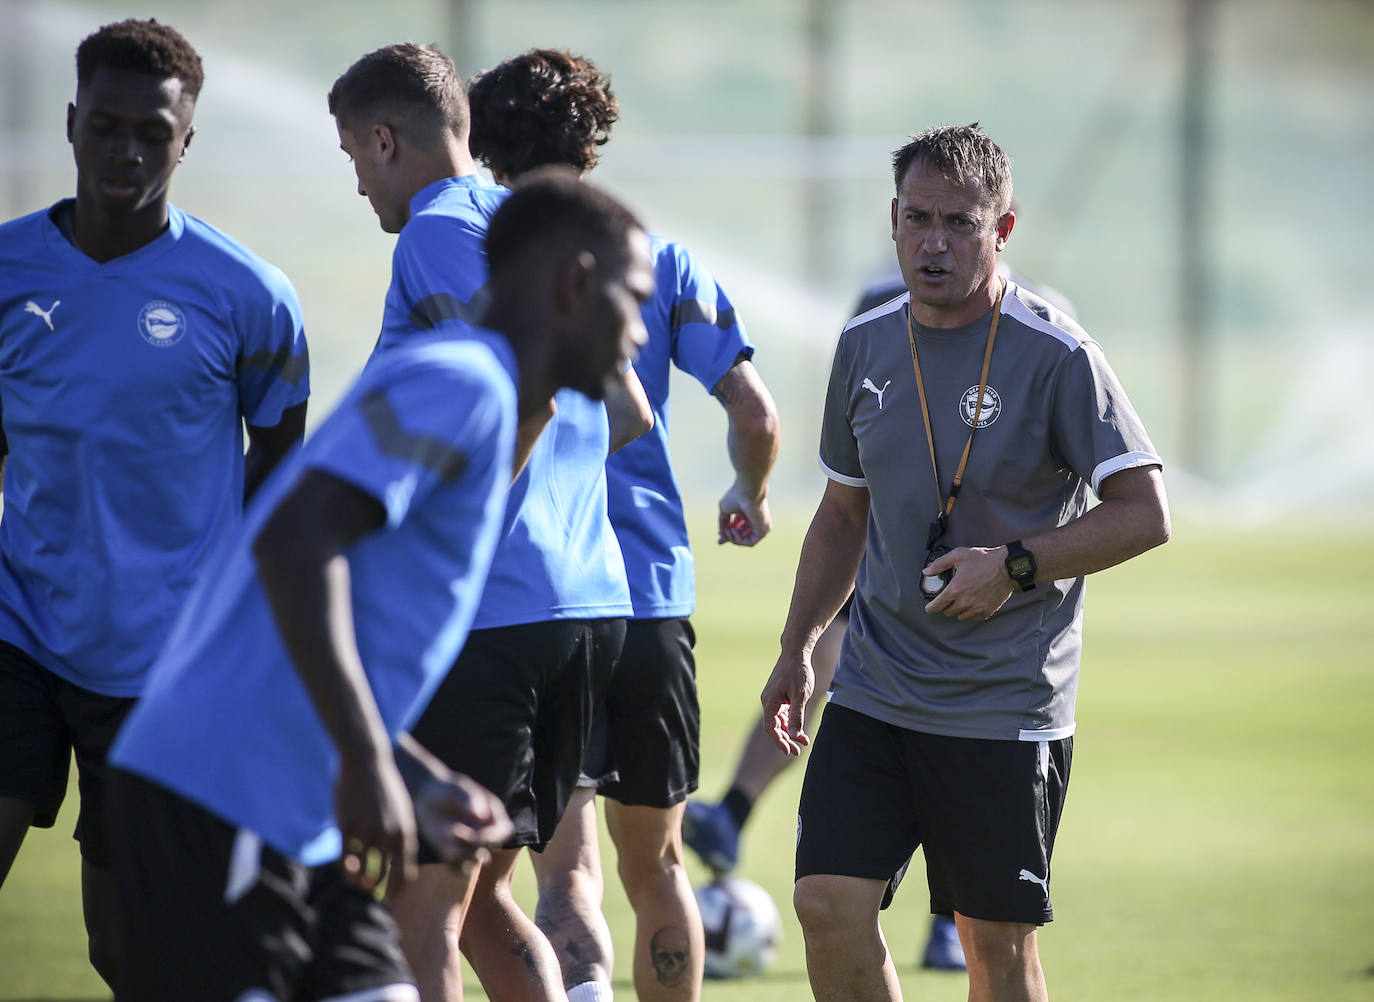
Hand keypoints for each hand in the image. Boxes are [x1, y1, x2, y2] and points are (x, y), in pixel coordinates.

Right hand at [335, 745, 417, 894]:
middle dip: (381, 891)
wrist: (368, 761)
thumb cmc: (384, 788)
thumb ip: (401, 835)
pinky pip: (346, 858)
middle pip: (386, 875)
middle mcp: (389, 834)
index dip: (399, 888)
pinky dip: (346, 870)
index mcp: (406, 831)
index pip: (405, 870)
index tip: (393, 898)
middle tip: (376, 899)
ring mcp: (368, 830)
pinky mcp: (348, 826)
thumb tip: (400, 860)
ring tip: (360, 886)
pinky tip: (347, 871)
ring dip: (361, 883)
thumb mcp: (402, 811)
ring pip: (363, 871)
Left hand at [413, 771, 513, 878]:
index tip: (476, 832)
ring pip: (474, 861)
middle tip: (453, 830)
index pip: (504, 831)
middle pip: (491, 848)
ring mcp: (469, 845)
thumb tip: (482, 815)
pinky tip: (442, 848)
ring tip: (446, 836)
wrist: (426, 797)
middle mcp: (485, 832)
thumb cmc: (446, 789)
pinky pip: (458, 869)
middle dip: (475, 844)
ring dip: (462, 856)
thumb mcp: (457, 789)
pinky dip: (452, 865)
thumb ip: (469, 799)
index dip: (493, 836)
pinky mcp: (453, 854)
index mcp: (493, 814)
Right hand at [718, 483, 771, 545]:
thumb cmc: (736, 496)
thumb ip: (723, 521)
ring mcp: (761, 526)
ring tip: (727, 531)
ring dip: (733, 539)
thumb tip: (721, 531)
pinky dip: (739, 540)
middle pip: (743, 535)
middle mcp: (756, 520)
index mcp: (749, 513)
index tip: (719, 536)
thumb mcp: (725, 509)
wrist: (748, 490)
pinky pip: (751, 542)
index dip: (728, 534)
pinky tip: (734, 530)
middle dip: (729, 539)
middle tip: (719, 541)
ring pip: (746, 540)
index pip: (739, 527)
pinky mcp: (764, 531)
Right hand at [760, 652, 813, 755]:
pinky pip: (782, 714)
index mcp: (770, 702)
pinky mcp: (778, 696)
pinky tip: (799, 729)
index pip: (771, 728)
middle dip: (785, 740)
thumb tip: (793, 735)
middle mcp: (768, 701)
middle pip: (773, 727)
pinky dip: (790, 722)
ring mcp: (772, 699)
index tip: (789, 751)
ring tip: (802, 742)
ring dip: (788, 732)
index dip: (779, 742)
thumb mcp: (801, 695)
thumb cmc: (799, 672)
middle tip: (797, 752)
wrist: (795, 653)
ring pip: (778, 721)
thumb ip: (796, 716)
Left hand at [922, 545, 1015, 619]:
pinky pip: (973, 617)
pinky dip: (970, 612)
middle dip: (945, 605)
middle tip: (949, 598)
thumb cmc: (984, 559)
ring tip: (961, 599)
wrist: (1007, 567)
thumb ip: (940, 564)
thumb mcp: (958, 555)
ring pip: (960, 616)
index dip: (931, 608)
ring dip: (958, 610)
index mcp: (955, 589)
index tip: (929, 608)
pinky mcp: (987, 611)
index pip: (937, 606)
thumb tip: (927, 572)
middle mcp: (965, 602)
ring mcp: (976, 608)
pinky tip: (972, 603)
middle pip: (948, 612)